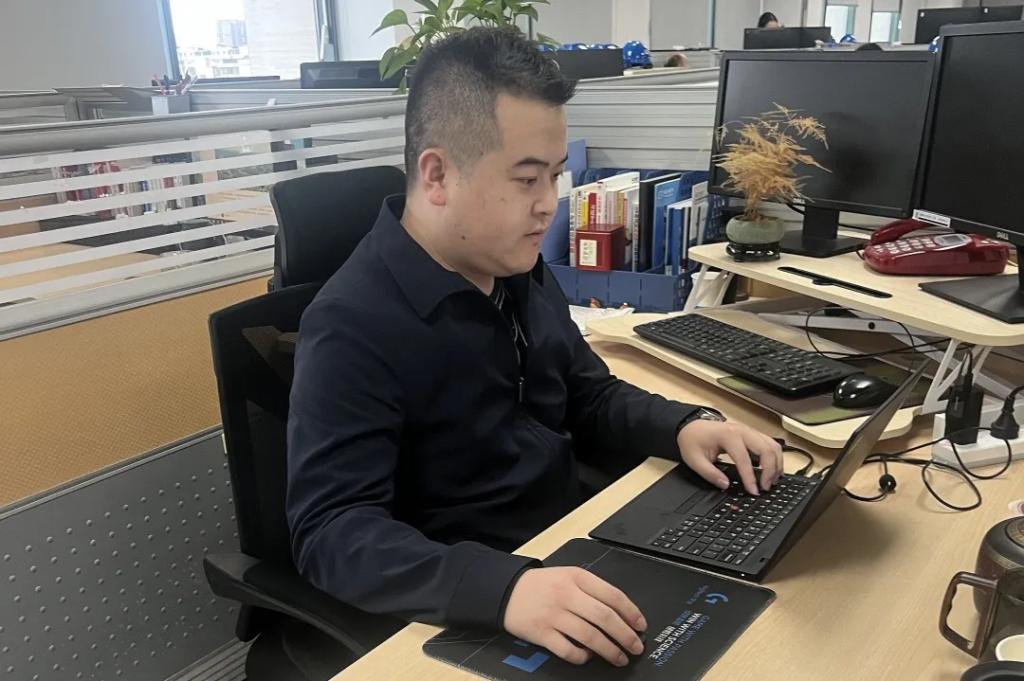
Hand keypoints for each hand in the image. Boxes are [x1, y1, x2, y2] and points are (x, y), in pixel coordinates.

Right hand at [503, 567, 646, 666]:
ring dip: (609, 650)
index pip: (612, 595)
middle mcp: (566, 595)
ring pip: (590, 636)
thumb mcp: (568, 576)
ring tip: (619, 658)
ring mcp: (554, 615)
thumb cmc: (543, 585)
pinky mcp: (542, 633)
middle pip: (604, 617)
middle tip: (636, 647)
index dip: (631, 613)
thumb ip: (592, 590)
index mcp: (577, 577)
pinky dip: (582, 656)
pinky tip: (588, 656)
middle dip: (625, 635)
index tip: (641, 626)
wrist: (507, 591)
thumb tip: (622, 614)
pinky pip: (568, 650)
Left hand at [676, 419, 783, 495]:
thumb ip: (709, 474)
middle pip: (766, 449)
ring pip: (773, 445)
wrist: (692, 426)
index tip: (754, 491)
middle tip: (766, 488)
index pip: (744, 459)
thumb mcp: (694, 459)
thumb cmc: (693, 440)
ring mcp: (749, 431)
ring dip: (777, 464)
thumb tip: (725, 485)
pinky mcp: (752, 434)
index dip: (750, 478)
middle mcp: (742, 431)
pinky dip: (775, 457)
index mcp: (728, 436)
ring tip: (772, 481)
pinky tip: (772, 470)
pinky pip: (770, 444)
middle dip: (770, 471)